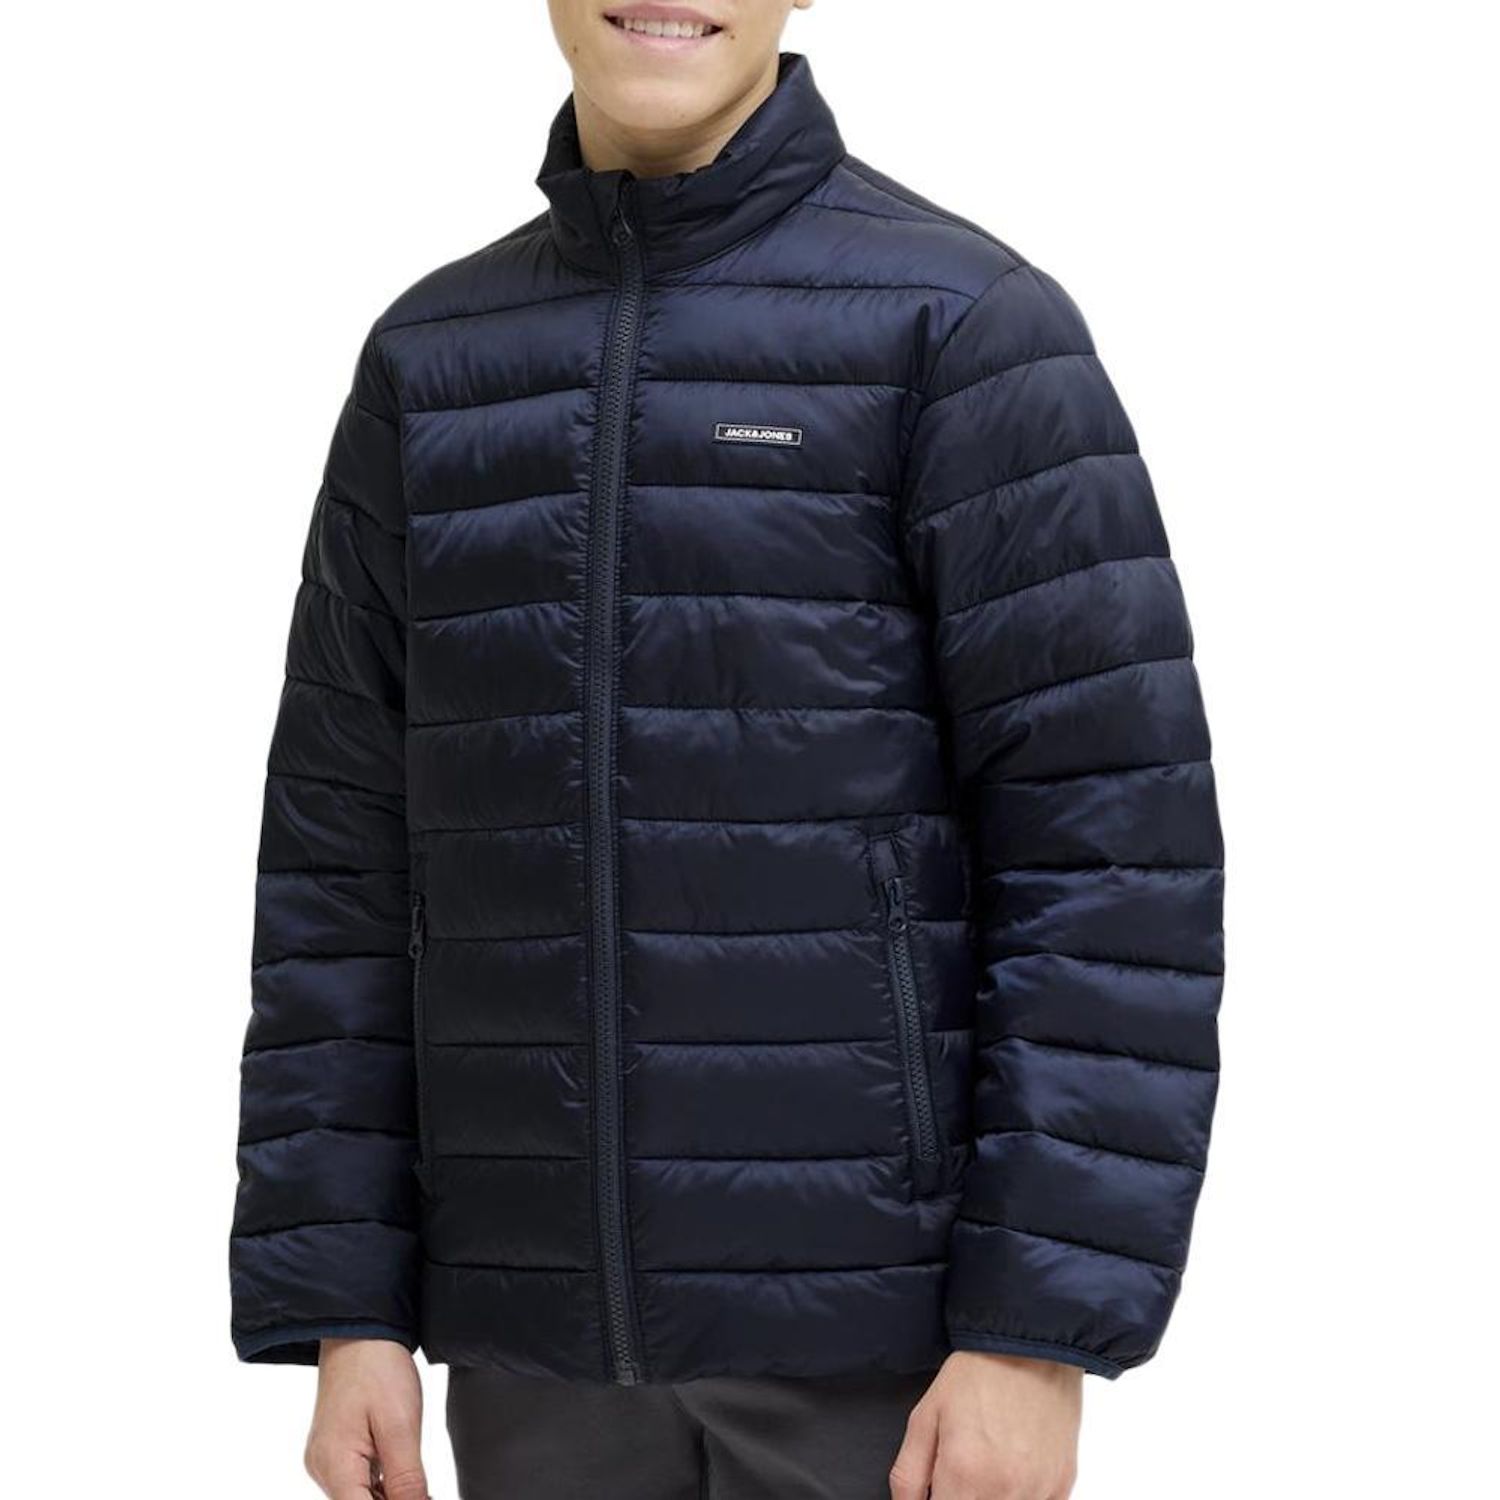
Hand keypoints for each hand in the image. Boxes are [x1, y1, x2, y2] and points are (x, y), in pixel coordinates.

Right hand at [304, 1338, 428, 1498]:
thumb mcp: (401, 1425)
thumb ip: (406, 1479)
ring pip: (359, 1496)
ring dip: (389, 1494)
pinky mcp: (334, 1450)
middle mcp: (323, 1469)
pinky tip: (401, 1470)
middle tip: (424, 1488)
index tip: (421, 1496)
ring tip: (416, 1479)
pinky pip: (357, 1479)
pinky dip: (381, 1482)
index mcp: (334, 1466)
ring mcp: (326, 1459)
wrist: (359, 1330)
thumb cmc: (377, 1368)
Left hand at [889, 1350, 1082, 1498]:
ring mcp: (1038, 1492)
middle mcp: (1004, 1491)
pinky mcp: (1062, 1487)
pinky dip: (1019, 1496)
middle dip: (961, 1497)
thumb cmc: (977, 1374)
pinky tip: (1011, 1470)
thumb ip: (909, 1475)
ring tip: (986, 1466)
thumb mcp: (926, 1416)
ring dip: (989, 1497)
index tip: (937, 1489)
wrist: (1032, 1345)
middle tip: (960, 1475)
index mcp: (964, 1475)